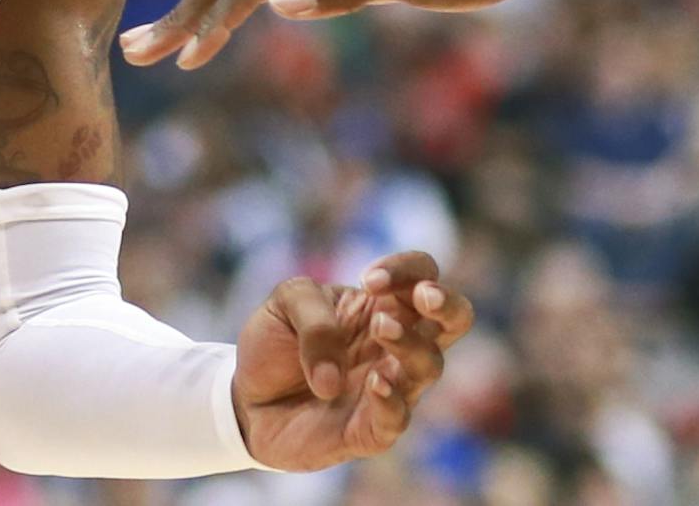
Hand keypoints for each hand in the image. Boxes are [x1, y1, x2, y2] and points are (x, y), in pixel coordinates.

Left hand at [233, 252, 473, 472]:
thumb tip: (337, 372)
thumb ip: (315, 318)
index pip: (422, 274)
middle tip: (424, 296)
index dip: (408, 269)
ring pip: (430, 366)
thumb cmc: (275, 344)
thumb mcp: (284, 305)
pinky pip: (397, 418)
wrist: (243, 399)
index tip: (369, 280)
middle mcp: (395, 346)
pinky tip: (376, 382)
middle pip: (455, 319)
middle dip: (447, 304)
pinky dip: (391, 400)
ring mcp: (391, 388)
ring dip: (409, 345)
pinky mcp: (370, 430)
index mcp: (380, 306)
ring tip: (381, 328)